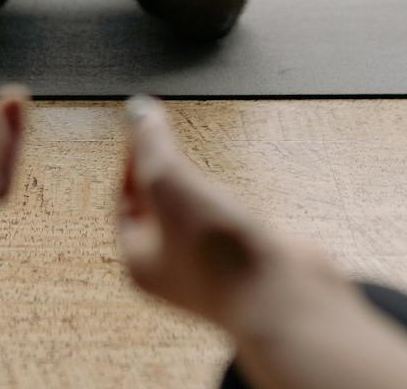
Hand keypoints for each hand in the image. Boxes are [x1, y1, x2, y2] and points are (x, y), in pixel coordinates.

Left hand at [116, 96, 334, 336]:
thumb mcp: (171, 184)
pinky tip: (235, 193)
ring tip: (200, 166)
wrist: (283, 296)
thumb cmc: (220, 256)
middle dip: (163, 173)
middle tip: (169, 141)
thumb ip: (153, 145)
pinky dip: (226, 205)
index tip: (146, 128)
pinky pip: (224, 226)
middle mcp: (171, 270)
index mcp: (139, 261)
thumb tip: (139, 111)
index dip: (132, 160)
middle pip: (156, 210)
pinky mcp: (243, 263)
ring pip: (192, 218)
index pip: (123, 201)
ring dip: (196, 189)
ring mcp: (209, 269)